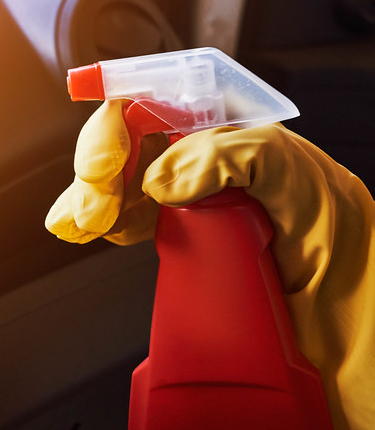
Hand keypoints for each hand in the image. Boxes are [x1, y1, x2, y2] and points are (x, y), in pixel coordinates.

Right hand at [46, 102, 374, 429]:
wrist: (352, 324)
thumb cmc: (343, 243)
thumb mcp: (299, 180)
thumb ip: (234, 157)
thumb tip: (161, 177)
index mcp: (230, 135)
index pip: (159, 105)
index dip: (120, 124)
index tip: (105, 161)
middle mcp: (205, 164)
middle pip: (127, 144)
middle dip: (98, 166)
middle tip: (95, 201)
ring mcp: (188, 204)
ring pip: (115, 182)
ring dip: (86, 196)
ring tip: (81, 221)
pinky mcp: (177, 242)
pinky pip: (121, 219)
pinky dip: (90, 221)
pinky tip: (80, 228)